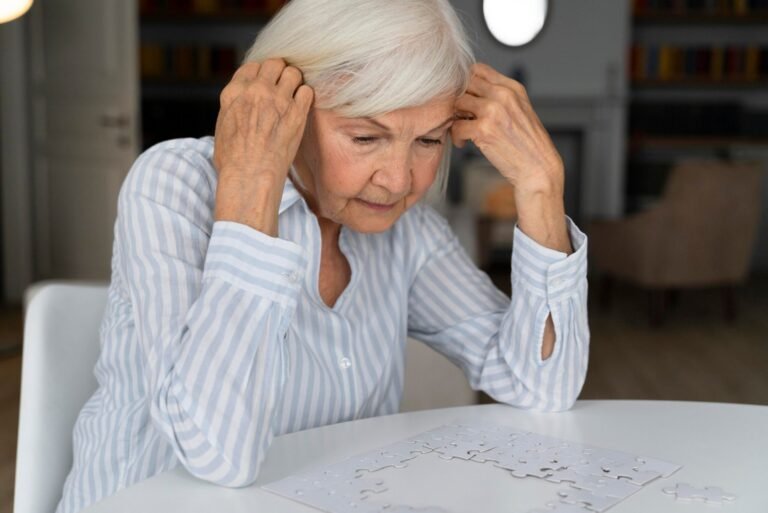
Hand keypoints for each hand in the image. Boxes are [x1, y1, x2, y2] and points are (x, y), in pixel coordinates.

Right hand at [213, 58, 313, 233]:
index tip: (266, 82)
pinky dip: (306, 96)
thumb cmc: (233, 161)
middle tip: (283, 85)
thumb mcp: (222, 128)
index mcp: (234, 93)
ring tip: (294, 94)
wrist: (250, 176)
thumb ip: (233, 108)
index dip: (261, 73)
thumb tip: (239, 105)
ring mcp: (277, 100)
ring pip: (293, 73)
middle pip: (273, 63)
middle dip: (279, 71)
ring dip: (294, 81)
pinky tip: (302, 107)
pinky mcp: (296, 113)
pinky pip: (307, 91)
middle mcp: (256, 91)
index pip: (251, 67)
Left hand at [451, 63, 563, 196]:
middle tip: (462, 115)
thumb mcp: (519, 110)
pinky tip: (464, 143)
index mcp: (513, 88)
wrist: (538, 167)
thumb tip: (471, 92)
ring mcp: (493, 111)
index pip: (479, 70)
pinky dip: (456, 137)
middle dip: (460, 100)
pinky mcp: (484, 129)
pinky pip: (456, 126)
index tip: (466, 98)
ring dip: (456, 118)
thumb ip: (499, 97)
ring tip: (463, 130)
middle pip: (465, 84)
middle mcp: (504, 95)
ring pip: (458, 103)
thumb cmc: (528, 144)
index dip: (466, 83)